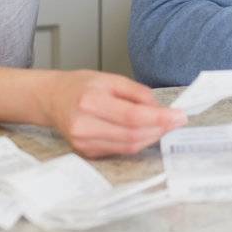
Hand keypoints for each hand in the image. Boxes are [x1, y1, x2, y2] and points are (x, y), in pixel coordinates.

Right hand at [39, 70, 187, 157]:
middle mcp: (84, 125)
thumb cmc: (81, 86)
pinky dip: (137, 142)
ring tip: (163, 125)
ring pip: (128, 146)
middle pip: (132, 135)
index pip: (132, 116)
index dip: (159, 118)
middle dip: (159, 129)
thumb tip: (161, 109)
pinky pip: (119, 150)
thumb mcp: (110, 79)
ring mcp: (83, 143)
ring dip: (151, 137)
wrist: (52, 99)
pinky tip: (145, 132)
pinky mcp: (86, 152)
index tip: (179, 116)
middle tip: (176, 121)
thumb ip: (137, 93)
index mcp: (90, 101)